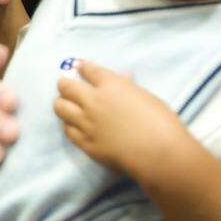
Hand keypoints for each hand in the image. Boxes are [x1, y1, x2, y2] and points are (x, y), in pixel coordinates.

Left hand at [53, 60, 189, 175]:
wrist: (158, 153)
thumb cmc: (161, 122)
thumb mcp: (146, 96)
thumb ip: (128, 87)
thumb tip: (121, 78)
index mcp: (111, 85)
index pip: (88, 70)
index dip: (82, 68)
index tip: (80, 68)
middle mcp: (93, 101)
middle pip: (66, 87)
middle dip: (65, 84)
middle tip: (65, 85)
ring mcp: (87, 123)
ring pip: (60, 108)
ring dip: (62, 103)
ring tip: (66, 104)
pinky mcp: (86, 143)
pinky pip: (68, 130)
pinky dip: (69, 125)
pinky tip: (73, 125)